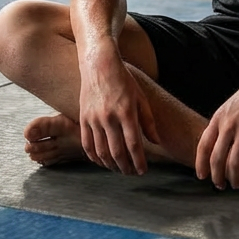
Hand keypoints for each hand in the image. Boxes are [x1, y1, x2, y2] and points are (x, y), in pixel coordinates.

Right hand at [78, 56, 158, 175]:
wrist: (99, 65)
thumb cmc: (123, 80)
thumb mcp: (141, 97)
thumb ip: (148, 121)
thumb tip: (155, 142)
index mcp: (126, 112)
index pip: (134, 145)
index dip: (139, 161)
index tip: (143, 170)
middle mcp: (109, 117)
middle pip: (117, 152)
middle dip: (126, 167)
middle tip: (132, 173)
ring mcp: (94, 118)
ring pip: (101, 151)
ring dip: (111, 165)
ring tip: (119, 169)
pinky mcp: (83, 118)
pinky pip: (87, 144)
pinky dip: (94, 157)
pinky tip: (102, 162)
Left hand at [195, 67, 238, 189]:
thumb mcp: (231, 105)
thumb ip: (223, 123)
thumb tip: (218, 142)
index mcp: (219, 117)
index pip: (203, 145)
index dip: (201, 164)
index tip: (202, 176)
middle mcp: (229, 124)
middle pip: (216, 158)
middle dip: (216, 176)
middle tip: (219, 185)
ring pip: (234, 162)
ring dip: (234, 178)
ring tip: (236, 185)